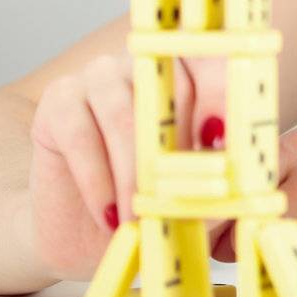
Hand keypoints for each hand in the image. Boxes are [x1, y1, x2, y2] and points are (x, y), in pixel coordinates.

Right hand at [27, 51, 228, 280]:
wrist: (90, 234)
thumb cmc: (157, 205)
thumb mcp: (199, 199)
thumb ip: (221, 185)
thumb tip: (238, 186)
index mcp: (193, 72)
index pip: (213, 61)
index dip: (219, 94)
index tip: (220, 141)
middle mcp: (146, 64)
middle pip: (167, 88)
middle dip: (178, 148)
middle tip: (184, 196)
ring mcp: (100, 76)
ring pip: (123, 115)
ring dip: (136, 173)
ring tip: (143, 219)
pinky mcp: (59, 100)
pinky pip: (80, 135)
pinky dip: (98, 181)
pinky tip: (109, 216)